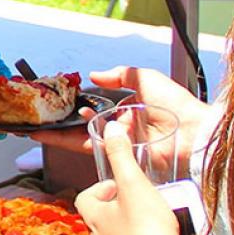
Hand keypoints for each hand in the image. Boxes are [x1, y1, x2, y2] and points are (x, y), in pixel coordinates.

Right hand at [33, 66, 207, 168]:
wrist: (192, 131)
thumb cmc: (175, 104)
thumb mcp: (146, 79)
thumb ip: (121, 75)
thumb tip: (94, 76)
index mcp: (130, 110)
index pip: (100, 108)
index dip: (80, 105)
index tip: (63, 101)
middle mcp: (124, 129)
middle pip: (87, 126)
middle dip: (63, 124)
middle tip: (41, 121)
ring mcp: (122, 145)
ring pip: (86, 140)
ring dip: (63, 135)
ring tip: (40, 130)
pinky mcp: (122, 158)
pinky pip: (97, 152)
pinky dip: (78, 146)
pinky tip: (60, 139)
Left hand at [74, 121, 182, 234]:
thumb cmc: (147, 228)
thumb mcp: (134, 184)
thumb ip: (121, 155)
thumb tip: (109, 128)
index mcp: (93, 220)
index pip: (84, 198)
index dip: (101, 188)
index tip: (121, 185)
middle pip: (100, 220)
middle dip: (118, 208)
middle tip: (140, 202)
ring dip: (129, 229)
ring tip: (152, 222)